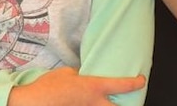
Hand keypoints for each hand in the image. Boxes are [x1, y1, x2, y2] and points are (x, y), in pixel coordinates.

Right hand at [9, 67, 144, 105]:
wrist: (34, 103)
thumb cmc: (48, 87)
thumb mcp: (66, 74)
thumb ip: (78, 75)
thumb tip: (81, 77)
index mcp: (93, 87)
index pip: (121, 85)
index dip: (135, 83)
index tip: (142, 80)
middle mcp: (94, 104)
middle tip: (131, 102)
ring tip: (107, 103)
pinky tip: (87, 104)